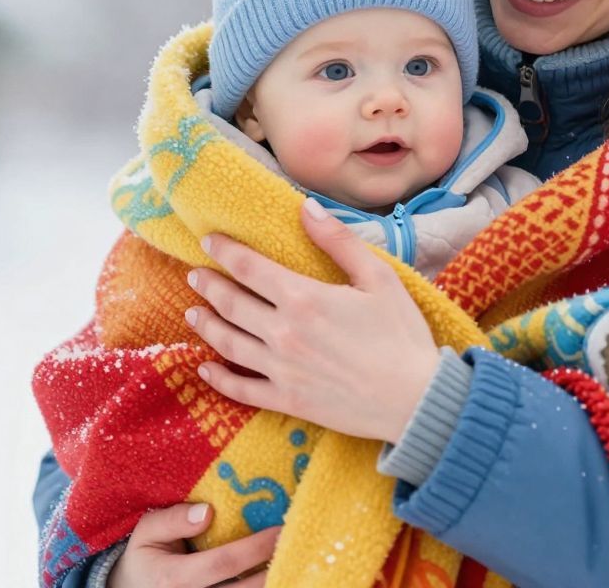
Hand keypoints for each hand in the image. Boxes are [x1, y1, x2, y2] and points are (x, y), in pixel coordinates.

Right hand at [107, 502, 277, 587]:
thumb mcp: (147, 532)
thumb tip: (207, 511)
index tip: (280, 530)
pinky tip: (276, 574)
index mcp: (174, 578)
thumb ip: (173, 520)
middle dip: (272, 569)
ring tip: (293, 560)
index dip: (254, 548)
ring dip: (270, 582)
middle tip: (297, 545)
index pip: (223, 563)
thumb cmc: (145, 556)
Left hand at [184, 198, 440, 442]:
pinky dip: (218, 378)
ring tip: (192, 312)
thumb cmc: (401, 335)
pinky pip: (241, 389)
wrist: (416, 401)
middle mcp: (282, 332)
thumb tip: (306, 207)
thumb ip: (338, 241)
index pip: (249, 268)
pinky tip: (205, 368)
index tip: (209, 241)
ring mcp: (281, 369)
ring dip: (206, 324)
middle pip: (231, 303)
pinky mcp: (287, 400)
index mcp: (303, 298)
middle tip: (194, 274)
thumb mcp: (378, 278)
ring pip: (228, 343)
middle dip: (208, 285)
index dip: (224, 251)